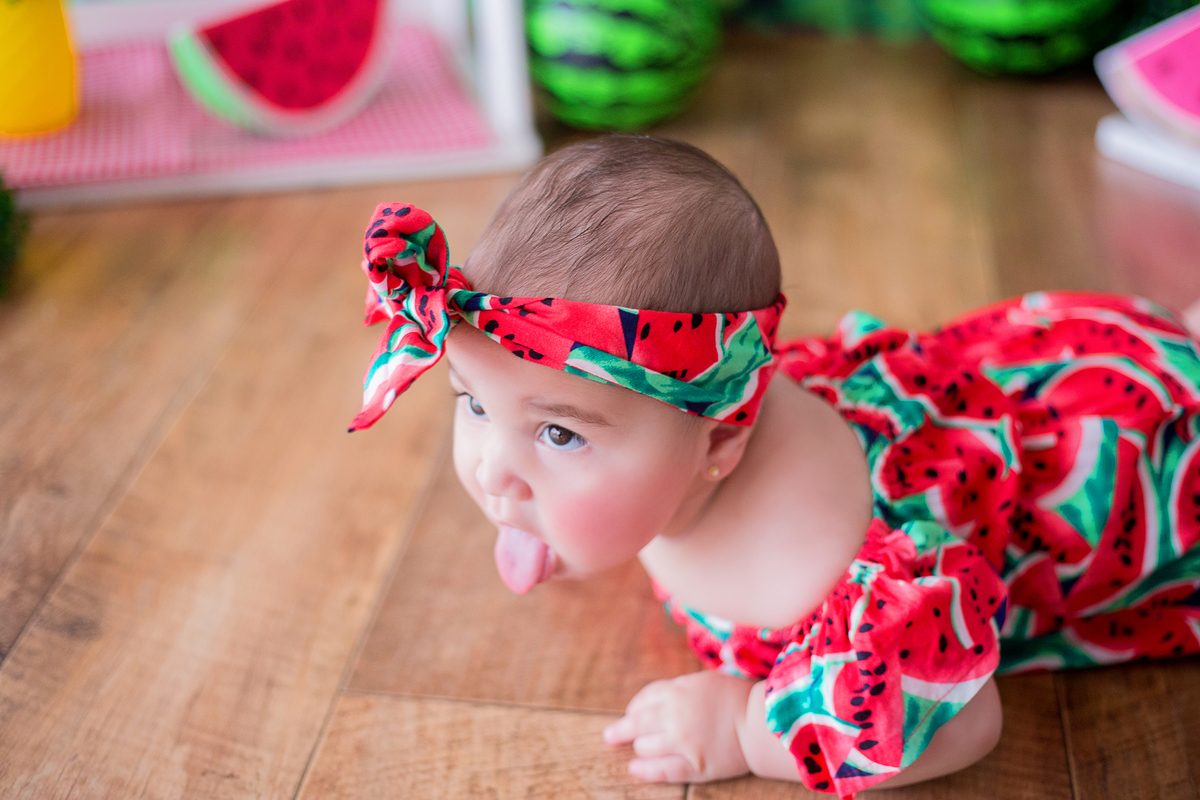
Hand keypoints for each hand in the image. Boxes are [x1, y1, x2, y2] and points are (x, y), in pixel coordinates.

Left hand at [602, 671, 752, 782]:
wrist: (761, 723)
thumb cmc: (733, 698)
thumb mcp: (701, 681)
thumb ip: (674, 689)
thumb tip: (647, 702)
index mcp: (677, 692)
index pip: (643, 701)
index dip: (633, 709)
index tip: (630, 715)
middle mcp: (675, 716)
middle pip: (636, 725)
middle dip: (619, 731)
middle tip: (609, 737)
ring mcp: (684, 742)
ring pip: (645, 747)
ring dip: (639, 748)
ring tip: (638, 750)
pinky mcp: (694, 766)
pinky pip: (661, 771)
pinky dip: (644, 770)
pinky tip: (635, 769)